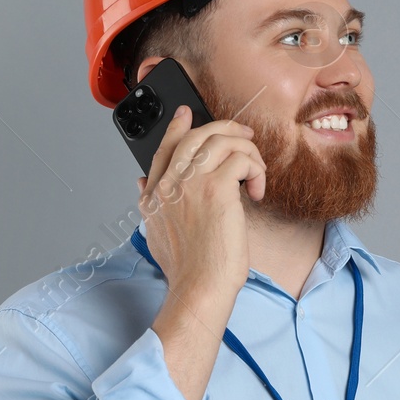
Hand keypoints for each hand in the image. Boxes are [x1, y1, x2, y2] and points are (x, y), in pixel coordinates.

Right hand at [136, 104, 264, 304]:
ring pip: (222, 141)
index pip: (164, 148)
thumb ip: (150, 202)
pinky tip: (257, 190)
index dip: (177, 126)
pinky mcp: (218, 189)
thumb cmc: (187, 268)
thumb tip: (142, 181)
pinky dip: (256, 170)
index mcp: (154, 194)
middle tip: (244, 136)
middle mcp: (169, 183)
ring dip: (246, 150)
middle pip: (196, 135)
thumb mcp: (155, 231)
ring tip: (256, 169)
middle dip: (225, 129)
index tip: (186, 113)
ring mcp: (192, 183)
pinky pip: (242, 160)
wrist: (200, 286)